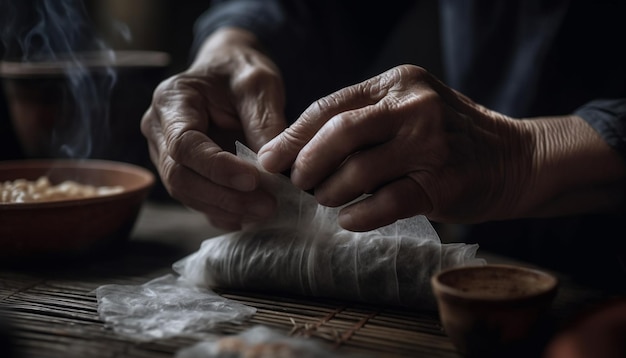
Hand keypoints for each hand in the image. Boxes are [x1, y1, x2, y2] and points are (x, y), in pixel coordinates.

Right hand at [141, 28, 285, 230]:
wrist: (230, 72)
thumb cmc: (241, 70)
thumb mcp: (259, 83)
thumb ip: (264, 121)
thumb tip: (272, 168)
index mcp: (171, 100)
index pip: (184, 144)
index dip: (216, 168)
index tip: (254, 180)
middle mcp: (159, 130)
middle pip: (180, 176)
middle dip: (224, 196)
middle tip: (267, 205)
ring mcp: (165, 154)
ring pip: (186, 194)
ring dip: (226, 208)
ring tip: (265, 211)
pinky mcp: (183, 172)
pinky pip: (197, 200)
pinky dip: (223, 212)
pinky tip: (250, 216)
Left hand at [258, 65, 623, 230]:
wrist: (515, 158)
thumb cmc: (448, 137)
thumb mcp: (408, 110)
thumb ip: (362, 121)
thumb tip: (297, 150)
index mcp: (398, 83)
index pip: (331, 106)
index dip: (294, 136)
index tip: (271, 159)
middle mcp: (414, 106)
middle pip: (340, 133)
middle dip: (307, 163)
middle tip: (296, 183)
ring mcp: (432, 144)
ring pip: (359, 170)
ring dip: (331, 192)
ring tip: (324, 201)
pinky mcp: (444, 182)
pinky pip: (387, 201)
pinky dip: (360, 214)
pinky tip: (348, 220)